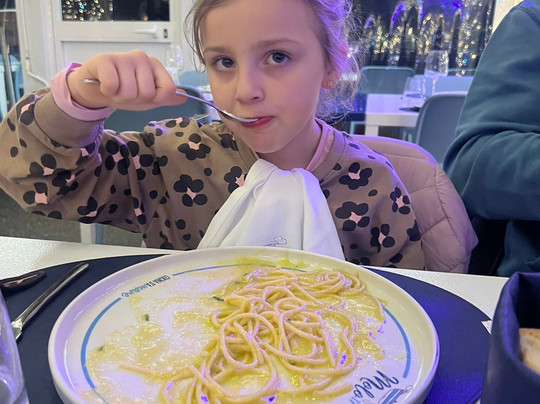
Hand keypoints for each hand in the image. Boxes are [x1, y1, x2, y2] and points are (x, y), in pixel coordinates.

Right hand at [66, 50, 185, 110]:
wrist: (96, 86)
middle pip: (148, 93)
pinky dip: (108, 92)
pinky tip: (105, 86)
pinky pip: (112, 85)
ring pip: (130, 92)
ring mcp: (124, 57)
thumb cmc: (124, 89)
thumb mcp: (148, 97)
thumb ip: (165, 97)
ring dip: (120, 97)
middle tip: (125, 92)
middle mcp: (142, 58)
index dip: (155, 99)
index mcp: (156, 66)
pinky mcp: (105, 60)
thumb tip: (184, 97)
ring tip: (116, 89)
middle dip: (135, 99)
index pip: (168, 89)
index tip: (145, 95)